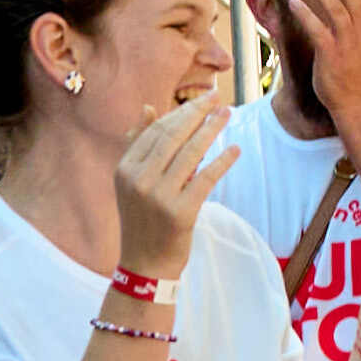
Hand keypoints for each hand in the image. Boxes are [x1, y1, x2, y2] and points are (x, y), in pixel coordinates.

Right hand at [114, 79, 242, 281]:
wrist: (145, 264)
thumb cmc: (142, 218)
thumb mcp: (130, 181)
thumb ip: (138, 145)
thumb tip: (148, 107)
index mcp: (125, 169)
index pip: (156, 131)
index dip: (181, 112)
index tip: (201, 100)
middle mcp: (138, 180)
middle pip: (173, 136)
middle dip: (198, 113)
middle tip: (217, 97)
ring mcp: (159, 196)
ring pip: (191, 153)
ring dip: (213, 129)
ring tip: (228, 114)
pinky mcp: (181, 212)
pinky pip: (206, 179)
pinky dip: (222, 162)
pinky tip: (235, 150)